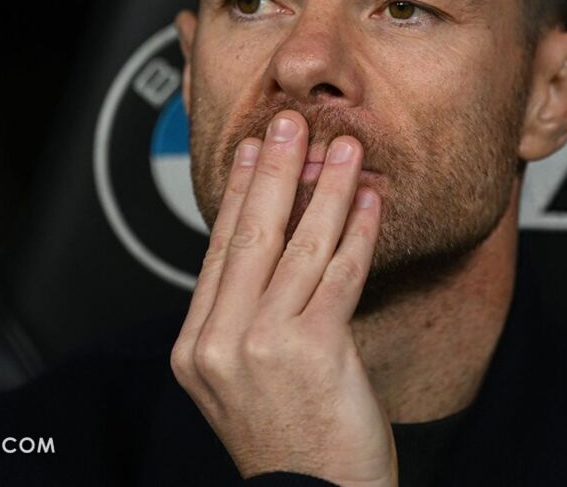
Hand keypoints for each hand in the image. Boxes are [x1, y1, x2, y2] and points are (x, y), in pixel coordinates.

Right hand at [170, 110, 395, 486]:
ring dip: (325, 188)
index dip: (238, 193)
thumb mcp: (247, 380)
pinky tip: (370, 200)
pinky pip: (339, 274)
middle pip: (250, 236)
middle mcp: (219, 344)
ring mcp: (261, 347)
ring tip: (343, 148)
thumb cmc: (293, 444)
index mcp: (195, 347)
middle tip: (288, 122)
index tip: (251, 149)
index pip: (219, 250)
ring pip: (297, 246)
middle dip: (273, 170)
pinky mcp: (311, 351)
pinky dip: (357, 230)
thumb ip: (247, 318)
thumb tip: (273, 244)